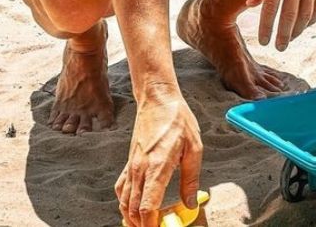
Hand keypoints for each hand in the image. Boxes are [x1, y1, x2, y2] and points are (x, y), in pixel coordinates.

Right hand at [115, 84, 201, 226]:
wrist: (158, 100)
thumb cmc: (178, 120)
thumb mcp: (194, 148)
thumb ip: (191, 179)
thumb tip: (190, 203)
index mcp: (157, 166)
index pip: (147, 206)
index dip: (150, 225)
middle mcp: (140, 169)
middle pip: (132, 209)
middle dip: (141, 225)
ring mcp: (132, 166)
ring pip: (123, 201)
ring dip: (131, 217)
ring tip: (144, 225)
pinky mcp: (129, 162)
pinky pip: (121, 188)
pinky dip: (124, 203)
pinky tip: (133, 208)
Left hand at [245, 0, 315, 50]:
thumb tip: (251, 6)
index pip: (271, 6)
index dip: (266, 26)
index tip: (263, 41)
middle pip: (289, 15)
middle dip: (283, 35)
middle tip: (278, 48)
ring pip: (306, 14)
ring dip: (297, 31)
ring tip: (289, 40)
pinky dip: (311, 20)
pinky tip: (304, 26)